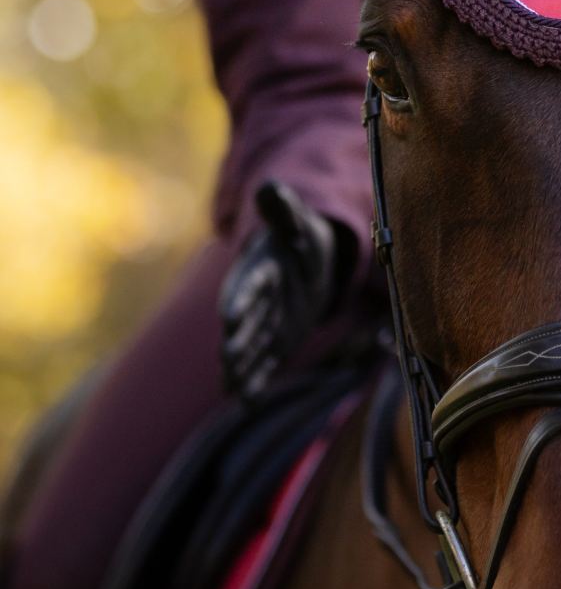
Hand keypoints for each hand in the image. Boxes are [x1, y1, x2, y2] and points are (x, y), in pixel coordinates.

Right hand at [219, 181, 337, 401]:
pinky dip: (256, 382)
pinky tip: (246, 402)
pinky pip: (265, 365)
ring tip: (229, 388)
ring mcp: (264, 325)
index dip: (240, 298)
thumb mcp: (296, 220)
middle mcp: (256, 301)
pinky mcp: (276, 342)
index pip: (247, 284)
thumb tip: (270, 186)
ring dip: (241, 366)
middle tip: (227, 356)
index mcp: (259, 269)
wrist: (305, 260)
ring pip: (251, 348)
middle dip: (236, 339)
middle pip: (245, 322)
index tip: (229, 316)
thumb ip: (282, 208)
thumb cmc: (299, 237)